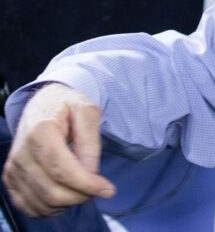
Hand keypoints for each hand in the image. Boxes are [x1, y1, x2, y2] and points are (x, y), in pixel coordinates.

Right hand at [2, 83, 115, 216]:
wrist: (42, 104)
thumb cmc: (67, 105)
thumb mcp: (87, 111)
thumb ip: (89, 140)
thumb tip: (91, 171)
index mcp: (40, 132)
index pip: (62, 170)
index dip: (86, 185)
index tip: (107, 189)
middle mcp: (21, 154)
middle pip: (51, 191)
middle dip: (80, 196)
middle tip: (98, 188)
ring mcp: (13, 169)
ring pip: (41, 203)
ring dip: (68, 203)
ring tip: (83, 188)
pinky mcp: (10, 179)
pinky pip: (28, 206)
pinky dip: (50, 207)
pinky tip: (66, 195)